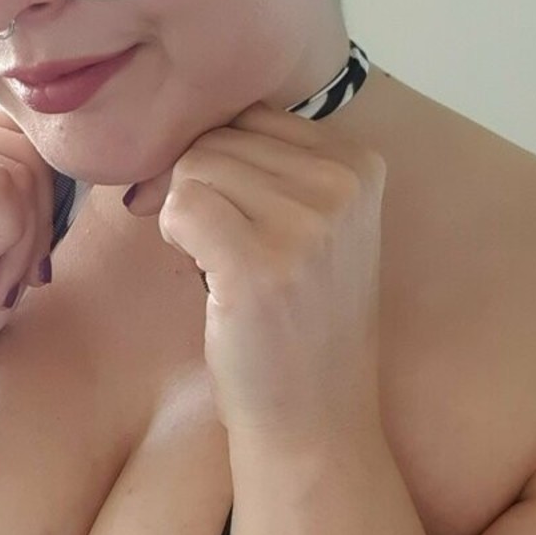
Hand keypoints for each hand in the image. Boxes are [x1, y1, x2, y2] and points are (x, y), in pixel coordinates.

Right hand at [0, 111, 56, 390]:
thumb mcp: (10, 236)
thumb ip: (33, 188)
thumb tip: (86, 157)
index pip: (25, 135)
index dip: (45, 198)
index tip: (26, 259)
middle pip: (28, 148)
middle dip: (39, 220)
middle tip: (13, 276)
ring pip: (19, 169)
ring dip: (24, 238)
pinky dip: (7, 238)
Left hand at [122, 103, 387, 447]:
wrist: (317, 418)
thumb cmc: (302, 321)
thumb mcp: (320, 227)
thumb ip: (276, 167)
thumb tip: (184, 123)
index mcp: (361, 165)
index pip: (252, 116)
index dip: (216, 158)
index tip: (218, 208)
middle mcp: (342, 186)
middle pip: (218, 140)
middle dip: (194, 186)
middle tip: (209, 243)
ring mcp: (306, 225)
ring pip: (195, 168)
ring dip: (185, 214)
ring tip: (218, 263)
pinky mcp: (261, 266)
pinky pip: (182, 206)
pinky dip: (174, 235)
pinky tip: (204, 273)